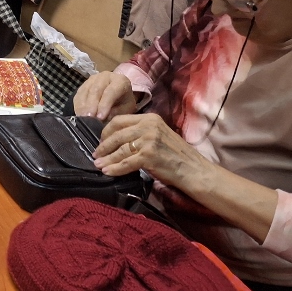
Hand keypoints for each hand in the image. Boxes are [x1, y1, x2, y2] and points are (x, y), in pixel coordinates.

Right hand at [73, 71, 136, 119]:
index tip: (100, 117)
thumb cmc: (124, 102)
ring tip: (83, 117)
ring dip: (83, 106)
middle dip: (92, 105)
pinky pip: (79, 94)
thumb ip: (117, 112)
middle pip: (96, 90)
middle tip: (89, 118)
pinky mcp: (84, 83)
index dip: (104, 104)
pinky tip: (79, 114)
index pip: (110, 91)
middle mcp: (106, 76)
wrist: (119, 94)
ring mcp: (93, 78)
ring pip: (86, 91)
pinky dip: (78, 105)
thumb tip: (103, 118)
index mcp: (120, 80)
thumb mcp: (126, 108)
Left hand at [93, 113, 210, 190]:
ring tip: (99, 165)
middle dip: (103, 146)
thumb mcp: (158, 136)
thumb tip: (116, 139)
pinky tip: (107, 172)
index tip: (101, 142)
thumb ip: (140, 133)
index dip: (106, 132)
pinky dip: (115, 168)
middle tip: (96, 154)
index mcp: (150, 118)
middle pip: (116, 134)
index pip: (119, 120)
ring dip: (107, 158)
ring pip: (120, 149)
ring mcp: (149, 140)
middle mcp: (149, 126)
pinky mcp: (149, 156)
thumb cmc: (176, 156)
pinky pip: (126, 162)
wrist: (195, 170)